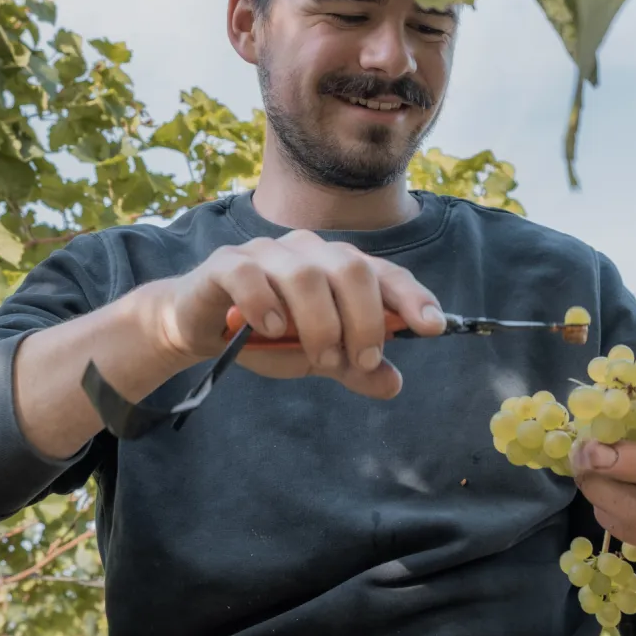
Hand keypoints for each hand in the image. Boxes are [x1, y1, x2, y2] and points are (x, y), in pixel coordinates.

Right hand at [150, 230, 445, 399]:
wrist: (201, 326)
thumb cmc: (268, 335)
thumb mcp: (317, 355)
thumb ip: (354, 366)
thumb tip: (394, 383)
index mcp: (336, 266)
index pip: (384, 273)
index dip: (412, 297)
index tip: (433, 327)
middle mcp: (308, 251)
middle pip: (351, 269)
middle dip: (365, 320)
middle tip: (360, 359)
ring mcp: (267, 254)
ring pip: (306, 276)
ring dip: (321, 322)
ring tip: (319, 357)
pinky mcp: (227, 264)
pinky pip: (251, 276)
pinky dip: (266, 305)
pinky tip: (271, 331)